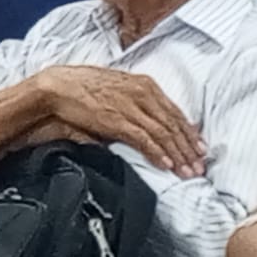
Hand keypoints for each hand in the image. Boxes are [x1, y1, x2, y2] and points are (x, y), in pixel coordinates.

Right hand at [34, 65, 205, 178]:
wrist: (57, 86)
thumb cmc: (82, 87)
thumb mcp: (116, 88)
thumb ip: (135, 103)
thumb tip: (146, 123)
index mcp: (144, 84)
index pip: (175, 112)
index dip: (189, 133)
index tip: (199, 149)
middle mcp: (143, 93)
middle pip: (174, 124)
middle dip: (189, 148)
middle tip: (199, 167)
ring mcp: (131, 107)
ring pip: (164, 133)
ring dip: (178, 155)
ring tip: (187, 171)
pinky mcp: (117, 120)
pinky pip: (145, 139)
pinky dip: (158, 153)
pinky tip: (166, 164)